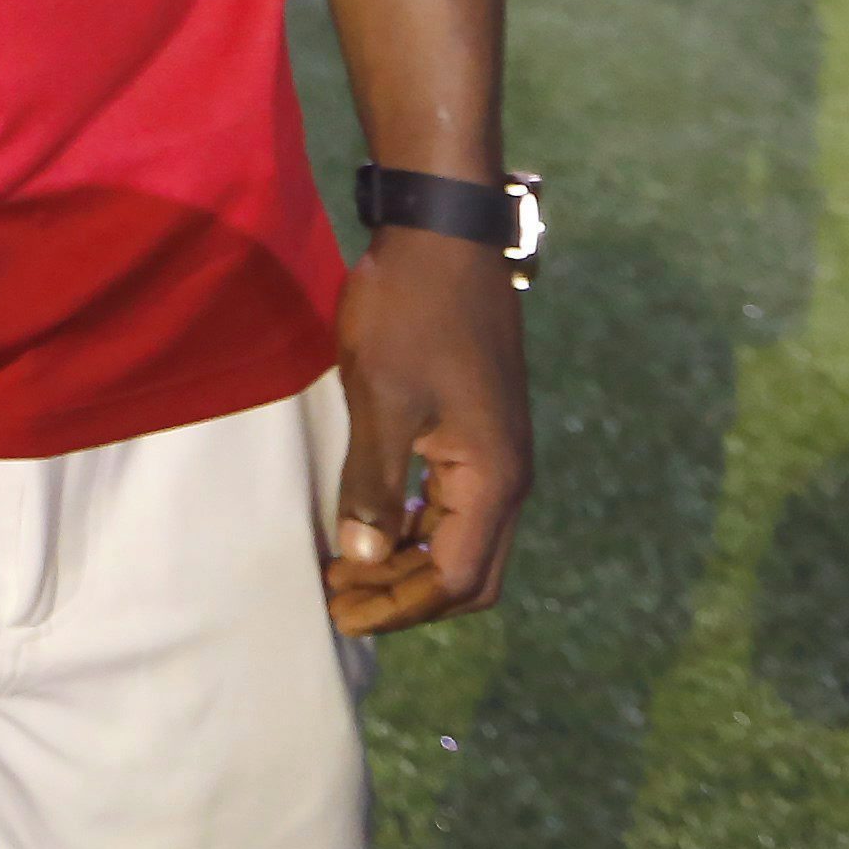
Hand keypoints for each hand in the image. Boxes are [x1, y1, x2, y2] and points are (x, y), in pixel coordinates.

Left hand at [327, 225, 530, 632]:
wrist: (444, 234)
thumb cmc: (410, 311)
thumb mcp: (381, 399)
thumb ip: (372, 484)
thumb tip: (362, 558)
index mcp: (492, 479)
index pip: (453, 579)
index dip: (396, 607)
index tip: (339, 614)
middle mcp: (508, 477)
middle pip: (468, 574)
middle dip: (406, 597)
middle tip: (340, 599)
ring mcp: (499, 454)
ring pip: (464, 542)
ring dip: (409, 564)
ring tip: (346, 569)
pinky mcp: (481, 432)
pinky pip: (457, 506)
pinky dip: (416, 528)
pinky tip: (374, 521)